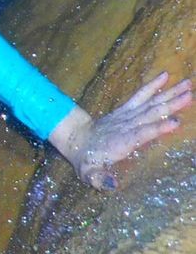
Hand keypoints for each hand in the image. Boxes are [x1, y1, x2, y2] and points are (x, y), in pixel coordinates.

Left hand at [49, 72, 191, 189]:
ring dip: (169, 93)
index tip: (176, 122)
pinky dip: (153, 85)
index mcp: (121, 142)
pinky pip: (140, 95)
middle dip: (171, 105)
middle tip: (190, 96)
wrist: (76, 139)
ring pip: (150, 103)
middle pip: (151, 114)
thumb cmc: (87, 161)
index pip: (141, 133)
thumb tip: (111, 185)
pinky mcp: (126, 110)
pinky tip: (165, 75)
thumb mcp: (89, 174)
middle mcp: (126, 125)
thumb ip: (99, 179)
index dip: (157, 128)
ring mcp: (126, 115)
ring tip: (188, 84)